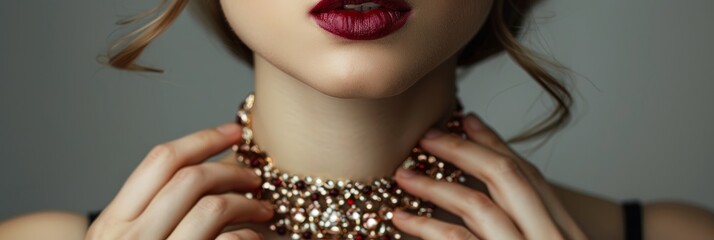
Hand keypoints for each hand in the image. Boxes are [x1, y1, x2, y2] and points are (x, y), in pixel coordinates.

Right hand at [86, 123, 271, 239]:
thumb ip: (146, 214)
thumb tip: (198, 177)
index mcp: (112, 222)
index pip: (160, 161)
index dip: (203, 138)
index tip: (234, 131)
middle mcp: (131, 237)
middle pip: (191, 178)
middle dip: (231, 170)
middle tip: (255, 176)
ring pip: (215, 208)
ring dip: (248, 203)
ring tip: (265, 210)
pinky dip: (248, 236)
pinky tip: (253, 238)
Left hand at [392, 113, 586, 239]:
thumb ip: (529, 223)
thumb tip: (488, 198)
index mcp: (567, 231)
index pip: (531, 176)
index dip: (496, 144)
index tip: (467, 121)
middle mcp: (553, 237)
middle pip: (507, 176)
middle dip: (463, 151)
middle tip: (426, 137)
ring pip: (477, 205)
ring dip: (435, 186)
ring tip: (403, 177)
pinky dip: (426, 225)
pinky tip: (402, 219)